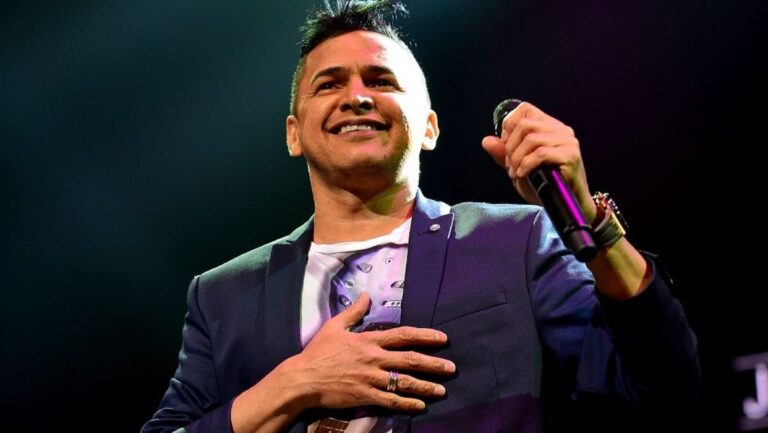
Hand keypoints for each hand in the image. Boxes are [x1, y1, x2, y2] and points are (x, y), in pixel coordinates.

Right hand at [286, 292, 453, 411]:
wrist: (303, 378)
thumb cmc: (318, 352)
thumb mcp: (334, 326)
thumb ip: (353, 312)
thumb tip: (366, 295)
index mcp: (368, 340)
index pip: (403, 335)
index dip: (425, 336)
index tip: (442, 338)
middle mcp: (373, 359)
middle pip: (410, 359)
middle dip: (433, 363)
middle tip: (451, 368)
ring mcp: (370, 379)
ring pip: (404, 382)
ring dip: (425, 386)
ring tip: (442, 390)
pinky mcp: (364, 396)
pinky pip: (390, 401)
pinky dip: (407, 404)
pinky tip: (420, 406)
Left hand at [481, 101, 595, 219]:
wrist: (564, 205)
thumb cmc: (544, 184)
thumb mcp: (518, 166)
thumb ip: (503, 153)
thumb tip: (486, 141)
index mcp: (549, 126)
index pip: (525, 110)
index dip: (509, 125)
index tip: (506, 145)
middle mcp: (560, 130)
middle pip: (524, 125)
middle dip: (510, 146)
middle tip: (509, 164)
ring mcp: (567, 141)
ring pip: (531, 139)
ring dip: (517, 158)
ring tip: (515, 172)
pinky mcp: (570, 155)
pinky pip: (541, 154)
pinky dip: (526, 164)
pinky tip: (523, 174)